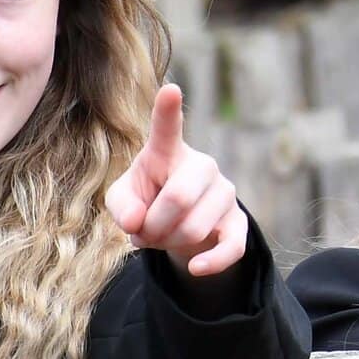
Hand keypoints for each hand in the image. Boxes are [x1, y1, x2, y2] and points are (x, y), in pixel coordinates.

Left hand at [106, 85, 247, 276]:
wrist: (177, 225)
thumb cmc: (146, 202)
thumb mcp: (123, 201)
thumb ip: (121, 207)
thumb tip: (138, 222)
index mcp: (168, 152)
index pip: (167, 128)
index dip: (168, 110)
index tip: (171, 90)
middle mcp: (202, 165)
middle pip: (178, 198)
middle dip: (153, 226)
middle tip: (142, 234)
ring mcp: (224, 192)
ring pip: (195, 228)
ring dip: (168, 245)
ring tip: (161, 240)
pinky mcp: (238, 222)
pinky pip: (230, 247)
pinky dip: (210, 263)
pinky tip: (195, 268)